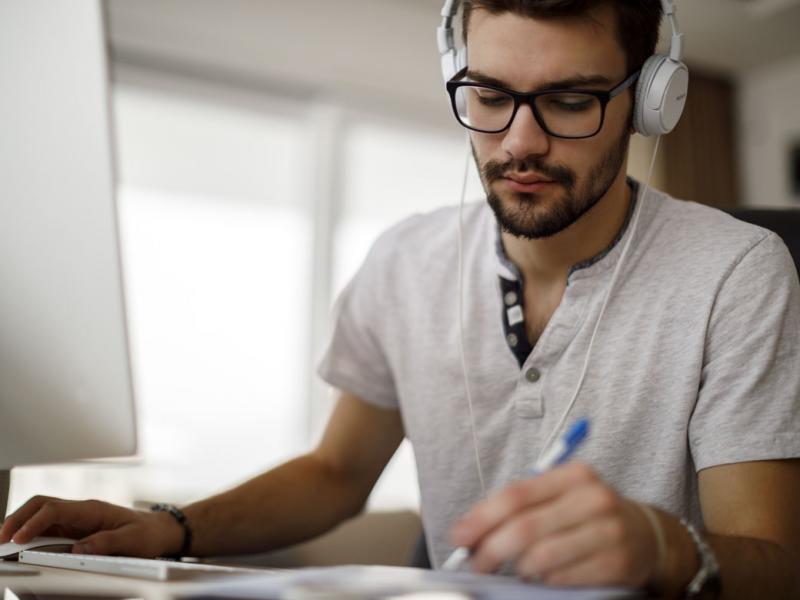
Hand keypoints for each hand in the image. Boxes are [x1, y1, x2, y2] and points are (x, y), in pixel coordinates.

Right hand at [0, 496, 184, 557]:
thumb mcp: (133, 541)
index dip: (34, 522)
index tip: (19, 538)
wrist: (161, 530)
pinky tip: (21, 543)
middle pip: (41, 505)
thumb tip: (80, 549)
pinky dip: (31, 532)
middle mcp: (82, 511)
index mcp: (93, 509)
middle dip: (17, 518)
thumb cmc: (148, 533)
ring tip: (4, 542)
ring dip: (20, 524)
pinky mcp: (76, 528)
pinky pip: (48, 526)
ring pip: (40, 513)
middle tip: (1, 538)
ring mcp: (77, 519)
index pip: (56, 509)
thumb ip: (107, 543)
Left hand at [451, 463, 660, 587]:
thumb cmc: (587, 514)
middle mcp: (594, 499)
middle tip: (475, 563)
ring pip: (541, 557)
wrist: (647, 535)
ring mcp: (608, 532)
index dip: (481, 518)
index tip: (460, 536)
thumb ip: (520, 506)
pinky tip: (541, 576)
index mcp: (573, 475)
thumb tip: (470, 530)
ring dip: (518, 568)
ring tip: (514, 568)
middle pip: (525, 528)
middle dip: (491, 549)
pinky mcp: (616, 564)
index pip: (516, 496)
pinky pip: (562, 578)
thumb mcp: (560, 496)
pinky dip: (542, 580)